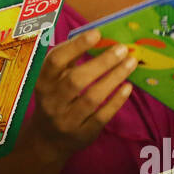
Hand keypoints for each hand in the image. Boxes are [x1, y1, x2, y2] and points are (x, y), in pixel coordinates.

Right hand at [19, 28, 137, 165]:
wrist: (47, 140)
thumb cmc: (55, 99)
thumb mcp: (52, 80)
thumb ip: (68, 61)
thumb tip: (96, 38)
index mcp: (42, 82)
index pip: (55, 61)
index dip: (75, 46)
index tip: (97, 33)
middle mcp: (51, 101)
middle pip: (76, 80)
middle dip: (102, 63)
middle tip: (122, 49)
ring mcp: (66, 120)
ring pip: (91, 98)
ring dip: (113, 78)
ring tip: (130, 63)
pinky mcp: (82, 134)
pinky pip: (102, 116)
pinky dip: (116, 101)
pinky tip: (127, 87)